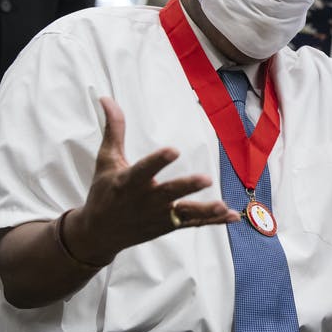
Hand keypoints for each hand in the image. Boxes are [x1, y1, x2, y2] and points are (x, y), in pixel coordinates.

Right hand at [67, 97, 239, 265]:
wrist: (98, 233)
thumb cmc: (104, 192)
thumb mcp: (106, 160)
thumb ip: (114, 129)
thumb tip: (107, 98)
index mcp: (128, 182)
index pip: (144, 170)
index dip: (158, 161)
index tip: (173, 150)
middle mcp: (145, 201)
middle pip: (169, 193)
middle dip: (186, 187)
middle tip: (206, 179)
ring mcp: (158, 216)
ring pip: (184, 213)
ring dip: (204, 210)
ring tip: (222, 205)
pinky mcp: (168, 226)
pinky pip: (194, 224)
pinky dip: (213, 221)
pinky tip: (233, 215)